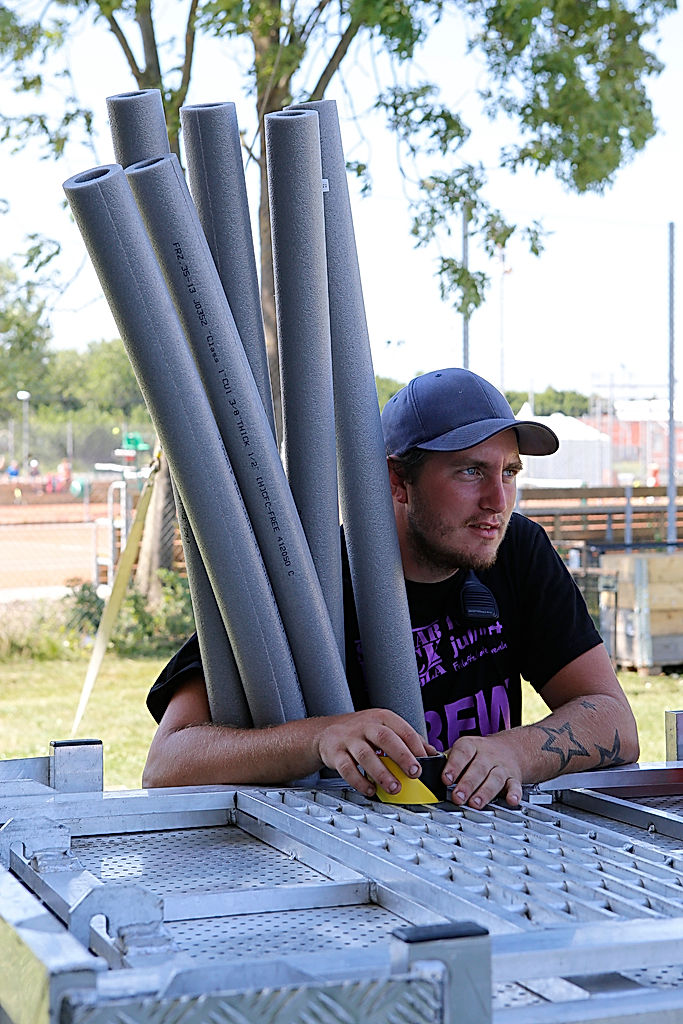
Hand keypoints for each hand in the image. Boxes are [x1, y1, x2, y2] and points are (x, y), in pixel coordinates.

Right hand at [317, 709, 436, 797]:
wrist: (326, 732)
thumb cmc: (360, 731)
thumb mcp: (384, 727)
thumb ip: (407, 739)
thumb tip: (433, 753)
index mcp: (381, 718)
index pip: (402, 729)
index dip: (416, 745)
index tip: (426, 761)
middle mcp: (364, 726)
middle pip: (384, 738)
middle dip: (402, 756)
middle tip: (414, 773)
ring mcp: (348, 739)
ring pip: (365, 754)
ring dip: (381, 773)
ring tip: (394, 788)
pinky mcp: (335, 753)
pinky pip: (347, 768)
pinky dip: (359, 781)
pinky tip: (370, 790)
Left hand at [442, 733, 523, 808]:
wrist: (512, 748)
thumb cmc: (479, 753)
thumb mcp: (462, 750)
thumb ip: (446, 761)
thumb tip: (425, 769)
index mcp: (471, 746)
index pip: (462, 754)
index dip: (454, 766)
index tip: (445, 779)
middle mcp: (487, 756)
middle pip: (477, 769)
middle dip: (467, 784)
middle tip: (457, 797)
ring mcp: (501, 767)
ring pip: (494, 779)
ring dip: (485, 792)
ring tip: (475, 803)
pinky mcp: (513, 778)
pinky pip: (515, 786)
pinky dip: (514, 794)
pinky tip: (511, 800)